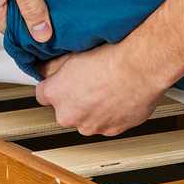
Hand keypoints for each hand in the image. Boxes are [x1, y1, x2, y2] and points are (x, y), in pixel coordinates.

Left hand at [34, 42, 167, 136]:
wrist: (140, 68)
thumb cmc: (111, 58)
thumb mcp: (74, 53)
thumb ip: (55, 66)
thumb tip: (47, 68)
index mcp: (56, 94)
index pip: (43, 94)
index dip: (55, 85)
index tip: (63, 81)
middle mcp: (70, 115)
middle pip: (66, 110)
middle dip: (75, 99)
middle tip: (91, 82)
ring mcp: (92, 125)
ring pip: (88, 119)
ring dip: (94, 108)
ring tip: (108, 88)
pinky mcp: (112, 130)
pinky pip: (108, 123)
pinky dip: (112, 113)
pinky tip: (119, 96)